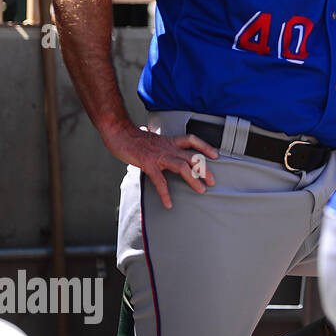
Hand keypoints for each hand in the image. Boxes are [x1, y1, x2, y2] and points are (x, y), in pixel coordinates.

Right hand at [103, 124, 218, 208]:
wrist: (118, 132)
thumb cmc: (133, 137)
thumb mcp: (152, 139)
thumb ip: (159, 143)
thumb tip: (156, 138)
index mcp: (170, 141)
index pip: (192, 140)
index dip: (205, 147)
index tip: (215, 155)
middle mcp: (168, 147)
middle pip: (192, 157)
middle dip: (204, 169)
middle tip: (212, 181)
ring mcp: (159, 156)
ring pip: (182, 167)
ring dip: (193, 179)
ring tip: (201, 190)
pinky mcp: (148, 164)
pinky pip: (159, 181)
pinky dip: (165, 194)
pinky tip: (168, 204)